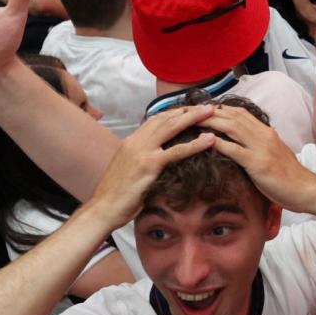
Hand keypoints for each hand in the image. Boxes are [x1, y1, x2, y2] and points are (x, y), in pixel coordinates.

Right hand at [84, 105, 217, 228]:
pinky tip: (210, 140)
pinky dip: (196, 144)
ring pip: (171, 127)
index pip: (156, 119)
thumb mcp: (130, 170)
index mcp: (131, 141)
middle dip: (188, 110)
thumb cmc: (117, 195)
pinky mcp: (148, 165)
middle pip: (165, 118)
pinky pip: (176, 151)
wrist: (103, 209)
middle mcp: (136, 141)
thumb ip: (143, 159)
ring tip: (212, 113)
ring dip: (194, 118)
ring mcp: (141, 151)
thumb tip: (159, 159)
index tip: (192, 109)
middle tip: (208, 106)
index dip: (175, 113)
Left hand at [199, 104, 315, 209]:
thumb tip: (242, 146)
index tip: (201, 110)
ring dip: (210, 122)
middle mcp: (263, 135)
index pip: (239, 113)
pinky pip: (235, 150)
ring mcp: (261, 148)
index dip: (219, 109)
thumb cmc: (289, 177)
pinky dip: (218, 143)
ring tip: (191, 121)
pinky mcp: (258, 163)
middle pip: (232, 116)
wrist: (305, 190)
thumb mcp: (273, 155)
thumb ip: (258, 147)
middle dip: (209, 112)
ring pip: (232, 127)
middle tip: (189, 111)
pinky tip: (204, 142)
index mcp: (266, 132)